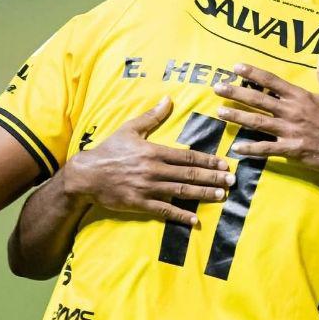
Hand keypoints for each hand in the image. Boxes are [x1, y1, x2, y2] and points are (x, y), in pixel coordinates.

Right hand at [62, 96, 234, 225]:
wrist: (86, 175)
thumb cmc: (108, 150)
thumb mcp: (129, 129)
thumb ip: (151, 116)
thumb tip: (168, 99)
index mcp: (154, 151)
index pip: (187, 156)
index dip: (208, 160)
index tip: (224, 163)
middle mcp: (154, 170)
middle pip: (190, 174)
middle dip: (213, 177)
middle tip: (232, 181)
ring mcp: (148, 188)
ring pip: (182, 191)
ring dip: (204, 194)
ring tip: (222, 196)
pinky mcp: (140, 203)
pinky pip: (164, 210)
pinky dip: (181, 216)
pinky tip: (195, 220)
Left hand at [212, 50, 318, 172]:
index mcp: (301, 96)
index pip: (272, 81)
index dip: (253, 73)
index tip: (236, 67)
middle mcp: (293, 111)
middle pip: (259, 99)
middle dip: (236, 92)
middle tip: (217, 88)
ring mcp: (291, 131)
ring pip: (258, 122)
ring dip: (237, 117)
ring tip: (219, 113)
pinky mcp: (293, 149)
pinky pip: (267, 149)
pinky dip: (251, 149)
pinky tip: (236, 148)